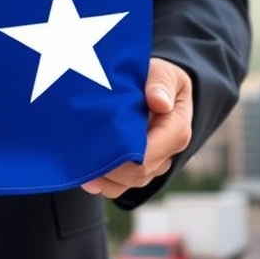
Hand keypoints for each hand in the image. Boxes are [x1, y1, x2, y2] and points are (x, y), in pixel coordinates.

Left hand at [81, 57, 192, 197]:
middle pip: (139, 171)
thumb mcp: (163, 72)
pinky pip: (126, 185)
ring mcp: (156, 163)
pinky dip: (107, 185)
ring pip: (131, 181)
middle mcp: (168, 151)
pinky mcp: (142, 169)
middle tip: (84, 160)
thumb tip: (159, 102)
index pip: (151, 151)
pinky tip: (89, 180)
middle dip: (112, 168)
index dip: (126, 156)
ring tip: (83, 171)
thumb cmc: (159, 80)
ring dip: (107, 179)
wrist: (159, 89)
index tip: (102, 149)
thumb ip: (161, 83)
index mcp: (176, 128)